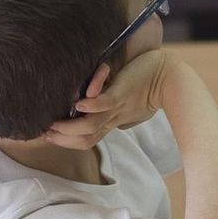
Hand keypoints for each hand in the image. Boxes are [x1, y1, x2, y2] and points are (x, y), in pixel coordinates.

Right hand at [41, 50, 172, 151]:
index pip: (87, 138)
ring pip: (90, 125)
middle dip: (64, 138)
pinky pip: (104, 103)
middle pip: (86, 138)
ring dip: (70, 127)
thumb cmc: (150, 84)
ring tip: (53, 124)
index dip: (67, 141)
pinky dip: (91, 105)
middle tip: (45, 133)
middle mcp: (113, 118)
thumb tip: (96, 106)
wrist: (171, 77)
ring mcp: (117, 107)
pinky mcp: (122, 93)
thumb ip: (111, 104)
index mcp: (113, 120)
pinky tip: (77, 105)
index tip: (49, 136)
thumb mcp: (127, 98)